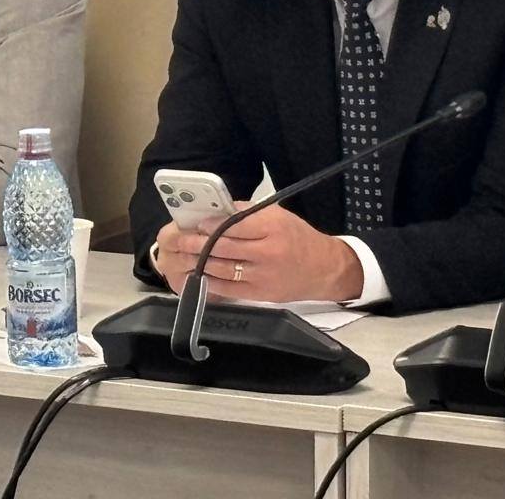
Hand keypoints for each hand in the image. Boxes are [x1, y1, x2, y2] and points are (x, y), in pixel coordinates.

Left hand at [161, 203, 363, 303]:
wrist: (325, 269)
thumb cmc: (297, 237)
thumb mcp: (277, 216)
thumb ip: (247, 212)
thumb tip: (215, 210)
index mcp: (272, 228)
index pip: (234, 225)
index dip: (211, 225)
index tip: (196, 223)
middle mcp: (268, 252)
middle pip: (224, 248)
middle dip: (197, 244)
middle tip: (179, 239)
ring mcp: (264, 276)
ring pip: (223, 269)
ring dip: (199, 262)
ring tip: (182, 255)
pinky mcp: (261, 294)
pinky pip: (229, 288)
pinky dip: (210, 281)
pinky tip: (197, 274)